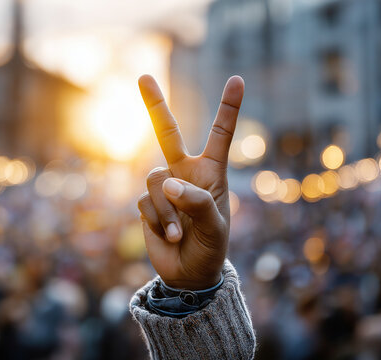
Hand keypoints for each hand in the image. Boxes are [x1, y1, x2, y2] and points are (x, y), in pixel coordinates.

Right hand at [137, 74, 243, 289]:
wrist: (188, 273)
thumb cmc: (210, 247)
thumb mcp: (214, 227)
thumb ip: (196, 203)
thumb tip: (168, 184)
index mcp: (211, 173)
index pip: (220, 135)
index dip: (228, 108)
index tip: (237, 80)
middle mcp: (185, 173)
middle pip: (167, 133)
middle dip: (154, 105)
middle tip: (143, 76)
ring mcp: (163, 188)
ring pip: (154, 179)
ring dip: (166, 210)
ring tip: (178, 232)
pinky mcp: (146, 204)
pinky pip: (145, 202)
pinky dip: (157, 221)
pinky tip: (168, 236)